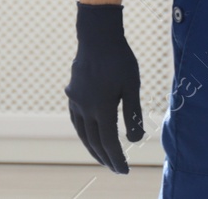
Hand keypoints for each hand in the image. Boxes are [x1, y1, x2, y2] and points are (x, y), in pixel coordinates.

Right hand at [65, 2, 143, 172]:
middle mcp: (85, 108)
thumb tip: (135, 140)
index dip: (117, 159)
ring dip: (93, 149)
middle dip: (106, 159)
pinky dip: (83, 133)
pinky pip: (76, 121)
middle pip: (95, 142)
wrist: (97, 36)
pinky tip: (88, 135)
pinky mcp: (72, 94)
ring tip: (102, 158)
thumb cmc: (119, 59)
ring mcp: (76, 101)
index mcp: (102, 108)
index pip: (109, 143)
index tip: (124, 171)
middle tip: (116, 169)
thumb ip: (132, 114)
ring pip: (82, 134)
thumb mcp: (132, 86)